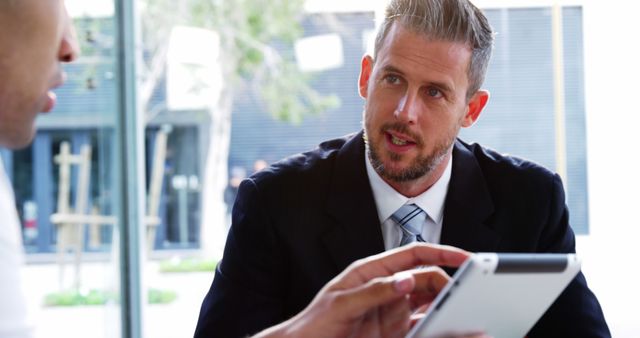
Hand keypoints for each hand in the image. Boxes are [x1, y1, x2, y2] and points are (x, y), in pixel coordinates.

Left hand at [253, 243, 478, 337]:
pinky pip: (422, 326)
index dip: (441, 253)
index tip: (464, 258)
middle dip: (448, 282)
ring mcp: (392, 311)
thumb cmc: (315, 322)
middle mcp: (387, 288)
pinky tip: (448, 328)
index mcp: (373, 272)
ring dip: (446, 304)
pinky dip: (438, 326)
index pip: (413, 255)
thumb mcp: (342, 303)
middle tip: (466, 292)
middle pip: (426, 279)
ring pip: (428, 303)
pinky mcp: (395, 332)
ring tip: (463, 310)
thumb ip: (374, 291)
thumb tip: (406, 280)